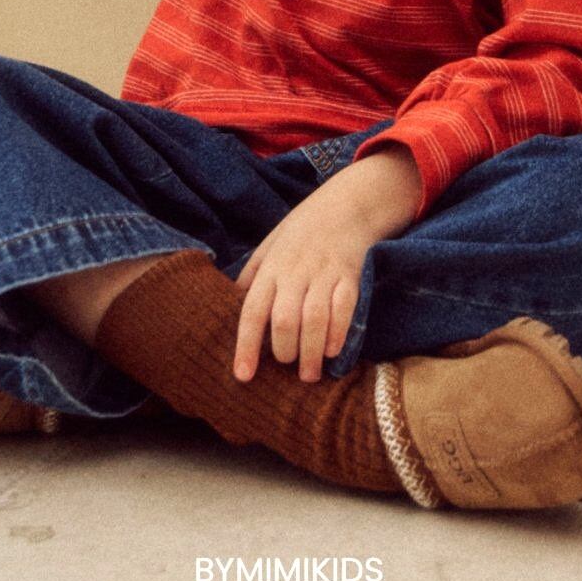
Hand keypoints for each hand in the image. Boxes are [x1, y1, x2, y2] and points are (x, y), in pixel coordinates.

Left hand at [231, 189, 372, 383]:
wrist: (346, 205)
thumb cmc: (302, 230)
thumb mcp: (270, 245)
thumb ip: (252, 274)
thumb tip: (229, 301)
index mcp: (272, 267)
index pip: (253, 310)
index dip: (246, 345)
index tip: (243, 375)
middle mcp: (296, 271)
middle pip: (284, 319)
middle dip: (284, 352)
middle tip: (286, 366)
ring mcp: (325, 273)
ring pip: (314, 319)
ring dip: (311, 353)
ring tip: (309, 374)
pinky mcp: (351, 276)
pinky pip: (345, 309)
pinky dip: (338, 334)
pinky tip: (332, 351)